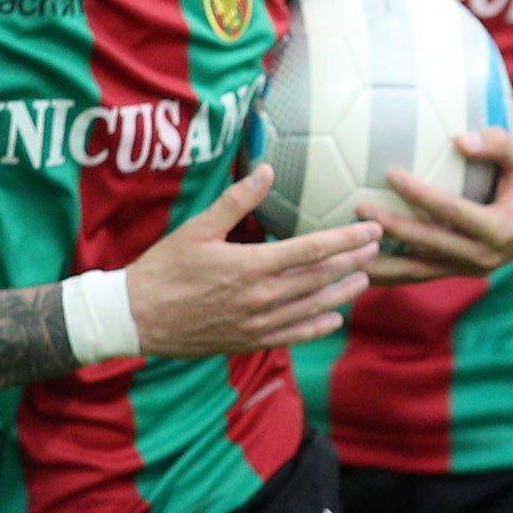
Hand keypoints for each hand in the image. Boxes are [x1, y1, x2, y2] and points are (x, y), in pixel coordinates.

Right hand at [127, 165, 381, 356]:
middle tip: (377, 248)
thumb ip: (236, 200)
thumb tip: (266, 170)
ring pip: (312, 308)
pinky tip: (333, 319)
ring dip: (342, 293)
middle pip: (319, 279)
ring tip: (365, 279)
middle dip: (352, 262)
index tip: (371, 230)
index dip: (346, 240)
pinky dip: (317, 327)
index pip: (312, 250)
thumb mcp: (197, 228)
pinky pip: (292, 336)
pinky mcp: (248, 341)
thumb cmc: (163, 269)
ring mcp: (256, 324)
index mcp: (250, 266)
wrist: (135, 318)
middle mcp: (260, 298)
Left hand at [363, 106, 512, 284]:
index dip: (420, 195)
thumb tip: (460, 138)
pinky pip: (423, 273)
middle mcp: (485, 257)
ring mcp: (472, 267)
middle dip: (392, 229)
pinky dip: (393, 272)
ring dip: (384, 264)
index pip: (452, 212)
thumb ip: (499, 142)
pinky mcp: (461, 269)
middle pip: (429, 245)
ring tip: (346, 254)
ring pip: (421, 271)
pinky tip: (360, 267)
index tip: (391, 174)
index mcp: (501, 229)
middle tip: (358, 208)